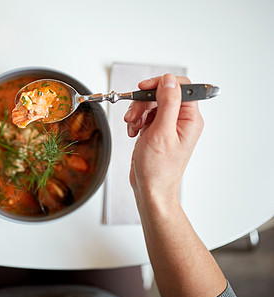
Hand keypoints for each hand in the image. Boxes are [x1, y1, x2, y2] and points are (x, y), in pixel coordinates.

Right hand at [124, 74, 203, 205]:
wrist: (151, 189)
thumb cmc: (158, 169)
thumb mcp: (162, 132)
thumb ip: (168, 103)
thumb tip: (169, 81)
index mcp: (190, 119)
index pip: (180, 87)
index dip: (161, 84)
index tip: (144, 88)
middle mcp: (181, 120)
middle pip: (161, 94)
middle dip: (143, 102)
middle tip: (133, 115)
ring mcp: (168, 126)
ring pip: (151, 104)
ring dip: (137, 112)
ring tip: (132, 126)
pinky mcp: (157, 131)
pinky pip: (145, 116)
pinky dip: (136, 121)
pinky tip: (133, 132)